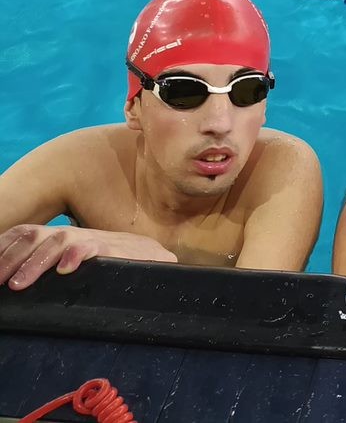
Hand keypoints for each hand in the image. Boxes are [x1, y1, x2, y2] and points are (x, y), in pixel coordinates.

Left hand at [0, 224, 175, 288]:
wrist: (157, 263)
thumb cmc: (114, 269)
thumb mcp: (76, 268)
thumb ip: (52, 269)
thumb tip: (17, 282)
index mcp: (62, 238)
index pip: (26, 233)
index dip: (4, 248)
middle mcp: (76, 235)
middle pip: (35, 235)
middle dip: (10, 258)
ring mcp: (97, 240)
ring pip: (59, 240)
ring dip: (36, 262)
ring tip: (19, 284)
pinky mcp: (119, 250)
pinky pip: (94, 246)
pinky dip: (77, 254)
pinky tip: (67, 268)